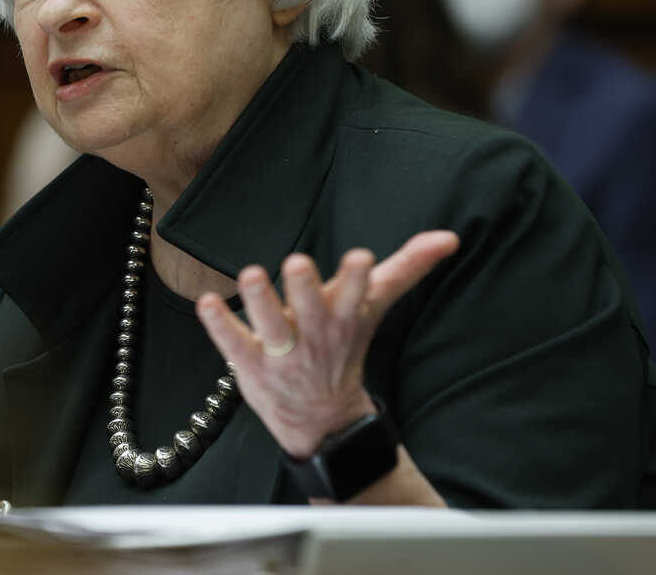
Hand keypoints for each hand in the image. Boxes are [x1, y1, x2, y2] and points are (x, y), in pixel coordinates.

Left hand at [197, 230, 458, 458]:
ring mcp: (281, 352)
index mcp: (345, 316)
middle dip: (305, 288)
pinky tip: (206, 302)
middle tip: (298, 262)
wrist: (322, 416)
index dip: (357, 279)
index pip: (356, 295)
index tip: (361, 258)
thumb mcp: (374, 306)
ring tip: (250, 274)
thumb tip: (449, 238)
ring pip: (271, 327)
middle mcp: (315, 335)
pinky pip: (233, 343)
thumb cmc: (345, 344)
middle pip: (311, 309)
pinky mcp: (250, 363)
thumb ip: (407, 268)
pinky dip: (220, 324)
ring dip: (260, 301)